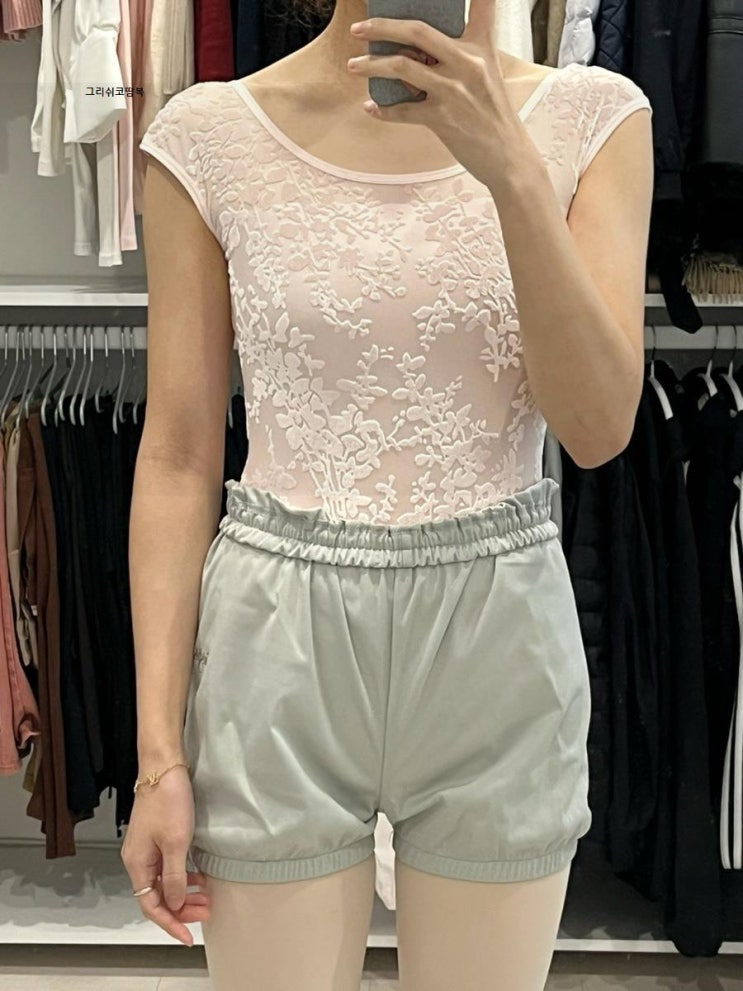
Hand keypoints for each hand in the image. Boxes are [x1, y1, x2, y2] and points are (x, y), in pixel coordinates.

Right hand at [120, 764, 209, 945]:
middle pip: (158, 895)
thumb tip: (176, 903)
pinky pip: (168, 866)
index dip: (170, 922)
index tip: (188, 935)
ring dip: (184, 893)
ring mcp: (147, 848)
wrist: (163, 767)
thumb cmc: (167, 799)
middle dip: (181, 909)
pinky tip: (199, 876)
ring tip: (206, 898)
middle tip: (205, 913)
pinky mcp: (157, 837)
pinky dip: (184, 875)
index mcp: (137, 863)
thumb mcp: (176, 841)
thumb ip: (175, 875)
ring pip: (165, 881)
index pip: (151, 905)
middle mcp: (138, 859)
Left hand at [345, 0, 535, 188]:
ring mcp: (453, 92)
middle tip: (359, 29)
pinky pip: (403, 111)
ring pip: (402, 67)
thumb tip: (418, 49)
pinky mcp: (442, 120)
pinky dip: (383, 110)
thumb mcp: (488, 73)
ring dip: (371, 65)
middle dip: (382, 27)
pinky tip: (371, 107)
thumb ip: (460, 54)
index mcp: (481, 48)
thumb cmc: (494, 116)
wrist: (508, 157)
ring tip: (353, 65)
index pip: (481, 4)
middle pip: (417, 32)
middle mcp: (467, 64)